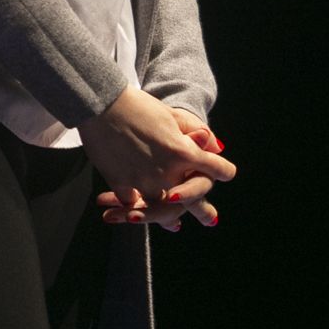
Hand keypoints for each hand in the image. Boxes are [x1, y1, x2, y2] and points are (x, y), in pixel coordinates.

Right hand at [79, 88, 234, 228]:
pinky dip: (136, 208)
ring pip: (162, 208)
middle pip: (192, 198)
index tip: (226, 173)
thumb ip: (195, 133)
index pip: (215, 168)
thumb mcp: (172, 115)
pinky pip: (134, 204)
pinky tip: (137, 211)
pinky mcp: (123, 185)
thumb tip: (216, 146)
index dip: (223, 170)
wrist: (102, 105)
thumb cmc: (138, 105)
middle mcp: (168, 173)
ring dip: (168, 216)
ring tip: (174, 224)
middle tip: (211, 219)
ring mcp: (145, 182)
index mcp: (184, 152)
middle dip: (204, 209)